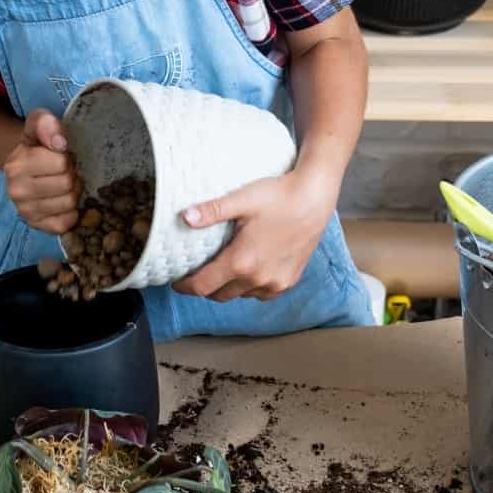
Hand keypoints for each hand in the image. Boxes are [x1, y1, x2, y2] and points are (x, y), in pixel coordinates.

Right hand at [2, 109, 80, 234]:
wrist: (24, 165)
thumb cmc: (37, 144)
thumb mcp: (39, 123)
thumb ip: (47, 124)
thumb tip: (60, 143)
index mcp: (16, 165)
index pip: (61, 163)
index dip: (66, 158)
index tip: (60, 156)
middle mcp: (16, 191)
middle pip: (67, 184)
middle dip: (72, 175)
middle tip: (65, 172)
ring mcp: (25, 211)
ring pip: (69, 204)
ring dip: (73, 193)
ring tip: (64, 185)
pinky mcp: (36, 226)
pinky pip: (65, 224)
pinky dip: (70, 213)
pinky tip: (63, 202)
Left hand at [172, 168, 338, 302]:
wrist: (314, 197)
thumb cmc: (279, 196)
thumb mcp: (241, 200)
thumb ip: (211, 211)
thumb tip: (185, 217)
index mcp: (241, 262)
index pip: (202, 286)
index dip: (185, 287)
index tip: (177, 283)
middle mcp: (257, 279)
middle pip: (219, 295)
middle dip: (204, 287)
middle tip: (197, 273)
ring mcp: (275, 283)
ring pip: (240, 296)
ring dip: (228, 287)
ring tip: (222, 269)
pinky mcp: (289, 281)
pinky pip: (261, 294)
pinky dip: (249, 287)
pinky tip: (247, 272)